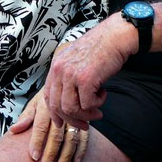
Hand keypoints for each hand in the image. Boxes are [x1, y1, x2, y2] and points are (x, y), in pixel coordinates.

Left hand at [10, 89, 87, 161]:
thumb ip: (25, 117)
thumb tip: (13, 130)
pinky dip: (81, 150)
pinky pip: (85, 137)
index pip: (40, 126)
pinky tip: (76, 161)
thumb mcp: (35, 102)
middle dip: (51, 153)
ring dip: (66, 155)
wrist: (67, 84)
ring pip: (71, 138)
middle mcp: (61, 111)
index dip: (37, 141)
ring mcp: (74, 116)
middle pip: (56, 135)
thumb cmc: (49, 97)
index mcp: (46, 105)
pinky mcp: (85, 121)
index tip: (34, 156)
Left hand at [43, 14, 135, 128]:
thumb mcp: (75, 61)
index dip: (55, 113)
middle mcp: (59, 70)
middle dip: (72, 119)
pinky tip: (103, 94)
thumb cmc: (98, 50)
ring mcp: (71, 74)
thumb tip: (68, 103)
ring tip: (98, 111)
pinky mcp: (85, 79)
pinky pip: (87, 104)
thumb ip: (68, 77)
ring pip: (71, 108)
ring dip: (86, 114)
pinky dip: (97, 104)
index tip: (64, 123)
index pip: (47, 96)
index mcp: (55, 66)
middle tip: (86, 124)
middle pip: (57, 106)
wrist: (113, 37)